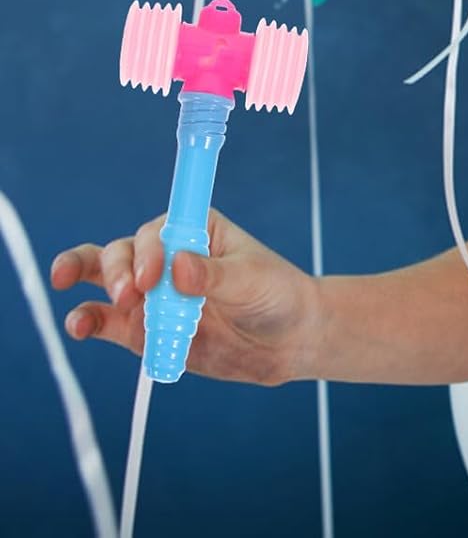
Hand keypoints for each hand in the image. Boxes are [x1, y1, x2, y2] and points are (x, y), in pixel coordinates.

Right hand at [49, 208, 316, 385]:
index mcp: (197, 231)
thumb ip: (213, 275)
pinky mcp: (142, 329)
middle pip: (124, 250)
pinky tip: (79, 325)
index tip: (153, 275)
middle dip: (117, 270)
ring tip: (85, 317)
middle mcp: (167, 257)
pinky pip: (106, 320)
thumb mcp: (251, 280)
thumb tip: (178, 267)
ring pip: (105, 279)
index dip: (148, 246)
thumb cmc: (276, 294)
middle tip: (131, 295)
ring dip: (90, 287)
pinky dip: (87, 320)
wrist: (286, 341)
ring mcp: (152, 293)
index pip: (160, 228)